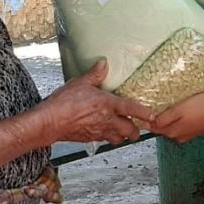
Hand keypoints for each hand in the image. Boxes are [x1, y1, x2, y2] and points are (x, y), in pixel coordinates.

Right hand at [36, 61, 153, 145]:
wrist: (50, 122)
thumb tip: (104, 63)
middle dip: (135, 131)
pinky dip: (108, 138)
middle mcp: (107, 120)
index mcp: (108, 105)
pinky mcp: (90, 139)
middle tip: (137, 128)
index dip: (144, 113)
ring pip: (118, 139)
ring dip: (122, 137)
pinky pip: (104, 141)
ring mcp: (99, 132)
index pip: (131, 110)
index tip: (152, 116)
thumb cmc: (65, 102)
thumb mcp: (81, 83)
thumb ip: (95, 74)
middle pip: (129, 131)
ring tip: (123, 132)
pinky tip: (104, 132)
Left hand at [150, 91, 203, 143]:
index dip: (147, 120)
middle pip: (163, 128)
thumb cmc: (202, 106)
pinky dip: (179, 118)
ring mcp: (190, 133)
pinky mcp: (198, 128)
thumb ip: (163, 119)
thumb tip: (149, 125)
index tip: (142, 112)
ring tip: (166, 106)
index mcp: (174, 133)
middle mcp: (181, 136)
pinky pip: (183, 124)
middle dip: (157, 120)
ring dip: (168, 118)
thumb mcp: (178, 111)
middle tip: (153, 107)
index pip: (154, 129)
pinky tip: (180, 109)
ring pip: (173, 126)